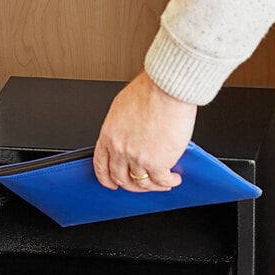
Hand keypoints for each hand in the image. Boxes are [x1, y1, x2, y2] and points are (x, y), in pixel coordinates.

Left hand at [94, 72, 196, 191]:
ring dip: (153, 186)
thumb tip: (130, 137)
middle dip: (132, 185)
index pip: (101, 165)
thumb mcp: (122, 108)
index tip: (111, 183)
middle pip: (121, 178)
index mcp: (109, 136)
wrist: (167, 88)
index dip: (106, 178)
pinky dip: (168, 182)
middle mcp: (120, 149)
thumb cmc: (150, 90)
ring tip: (163, 182)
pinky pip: (161, 181)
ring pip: (142, 183)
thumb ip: (122, 128)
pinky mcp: (157, 163)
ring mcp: (137, 158)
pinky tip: (173, 179)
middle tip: (141, 185)